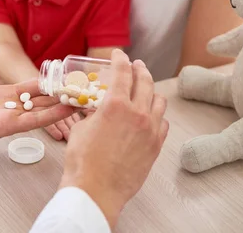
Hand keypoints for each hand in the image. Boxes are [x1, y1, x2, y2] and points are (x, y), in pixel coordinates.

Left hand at [0, 39, 74, 185]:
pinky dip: (51, 114)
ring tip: (82, 95)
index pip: (26, 87)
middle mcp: (6, 107)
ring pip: (41, 109)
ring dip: (61, 103)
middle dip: (58, 93)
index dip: (43, 81)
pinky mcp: (6, 126)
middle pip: (39, 98)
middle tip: (80, 85)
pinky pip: (33, 120)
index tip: (60, 74)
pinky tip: (68, 108)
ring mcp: (8, 117)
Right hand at [60, 49, 168, 228]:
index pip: (122, 72)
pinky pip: (163, 123)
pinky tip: (150, 116)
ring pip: (159, 101)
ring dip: (151, 91)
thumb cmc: (82, 160)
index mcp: (115, 104)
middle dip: (140, 69)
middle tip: (136, 65)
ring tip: (145, 89)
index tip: (119, 54)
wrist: (96, 188)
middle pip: (145, 82)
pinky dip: (157, 115)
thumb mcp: (80, 127)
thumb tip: (96, 110)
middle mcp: (137, 113)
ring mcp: (150, 130)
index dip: (120, 58)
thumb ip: (93, 113)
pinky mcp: (156, 146)